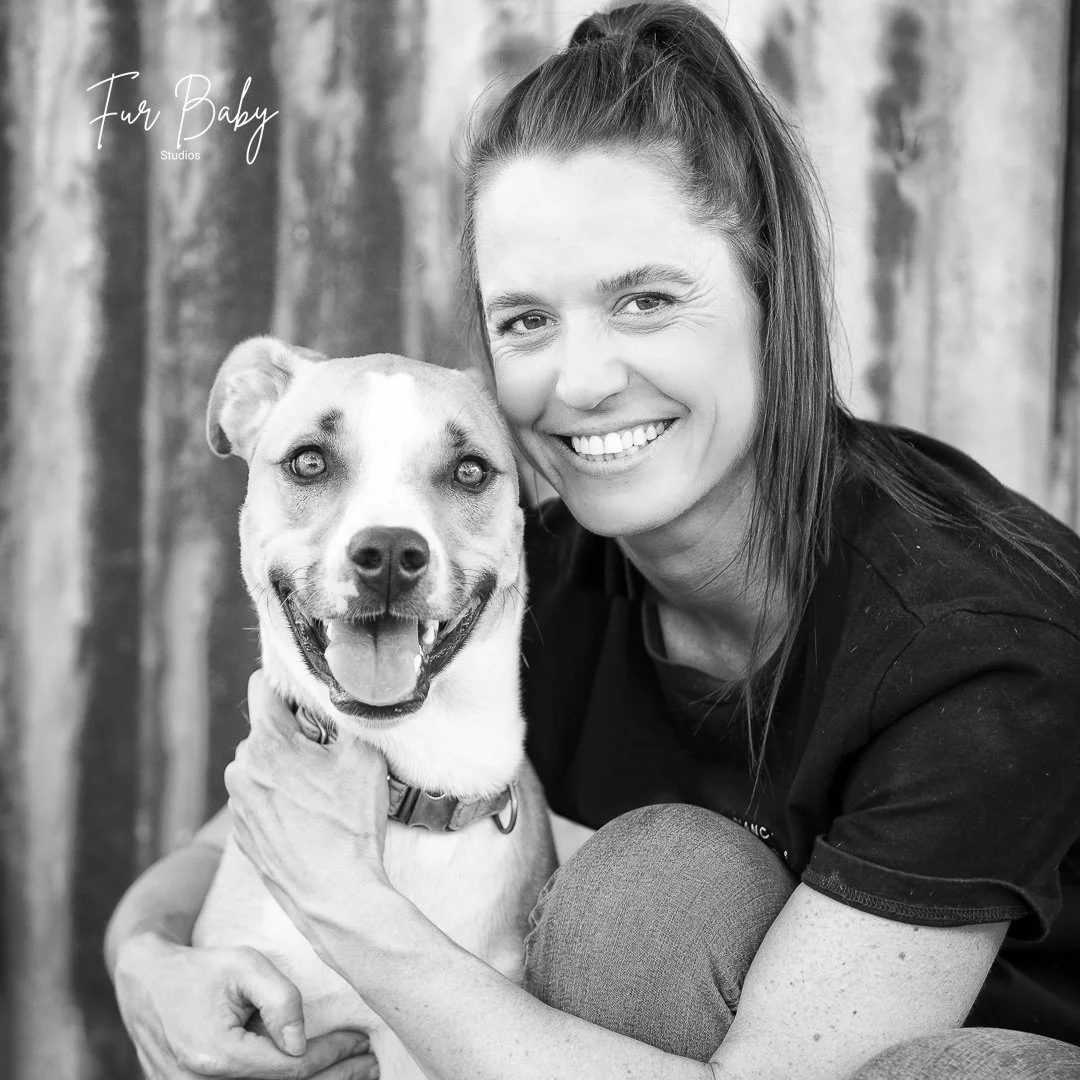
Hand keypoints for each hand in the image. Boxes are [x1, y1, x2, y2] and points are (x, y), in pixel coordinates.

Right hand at [113, 931, 377, 1078]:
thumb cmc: (203, 970)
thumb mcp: (245, 965)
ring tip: (356, 1073)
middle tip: (370, 1063)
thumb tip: (301, 1042)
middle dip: (335, 1079)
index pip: (291, 1068)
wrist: (148, 986)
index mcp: (218, 1056)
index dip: (332, 1054)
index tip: (361, 1039)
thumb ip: (280, 998)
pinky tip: (321, 1075)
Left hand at [225, 672, 392, 963]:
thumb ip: (346, 718)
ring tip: (323, 794)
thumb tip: (340, 701)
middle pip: (266, 731)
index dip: (290, 684)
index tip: (311, 696)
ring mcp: (237, 807)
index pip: (263, 686)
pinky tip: (312, 820)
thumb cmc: (350, 827)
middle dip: (296, 734)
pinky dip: (282, 801)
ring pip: (263, 767)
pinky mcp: (243, 837)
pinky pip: (261, 801)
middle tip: (330, 754)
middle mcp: (240, 771)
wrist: (337, 898)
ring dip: (287, 770)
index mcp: (264, 744)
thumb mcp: (363, 756)